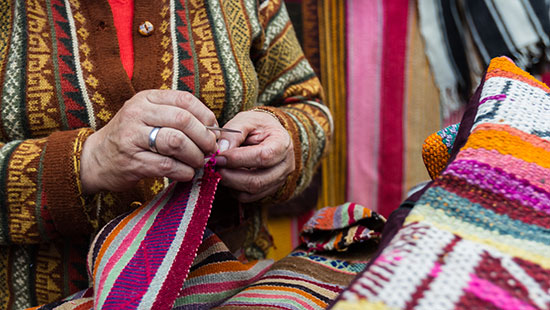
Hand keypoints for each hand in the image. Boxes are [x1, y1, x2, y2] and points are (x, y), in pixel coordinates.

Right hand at [80, 90, 218, 193]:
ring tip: (199, 162)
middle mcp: (138, 113)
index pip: (185, 100)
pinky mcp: (132, 161)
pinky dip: (183, 171)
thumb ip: (176, 116)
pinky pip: (167, 165)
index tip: (214, 131)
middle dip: (204, 137)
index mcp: (147, 98)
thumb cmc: (131, 137)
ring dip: (195, 155)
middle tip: (210, 150)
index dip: (206, 116)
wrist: (96, 159)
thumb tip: (213, 129)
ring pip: (177, 142)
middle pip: (184, 120)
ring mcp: (133, 137)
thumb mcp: (149, 116)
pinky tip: (186, 173)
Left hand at [215, 110, 294, 202]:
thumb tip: (220, 150)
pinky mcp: (269, 189)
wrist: (268, 133)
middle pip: (257, 180)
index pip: (263, 157)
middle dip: (230, 176)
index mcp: (282, 143)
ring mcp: (279, 180)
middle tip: (214, 167)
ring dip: (230, 184)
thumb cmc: (257, 125)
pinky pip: (249, 197)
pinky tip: (228, 176)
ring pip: (252, 191)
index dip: (238, 159)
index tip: (218, 157)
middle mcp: (285, 165)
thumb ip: (232, 133)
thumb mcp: (245, 120)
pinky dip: (234, 190)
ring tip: (219, 170)